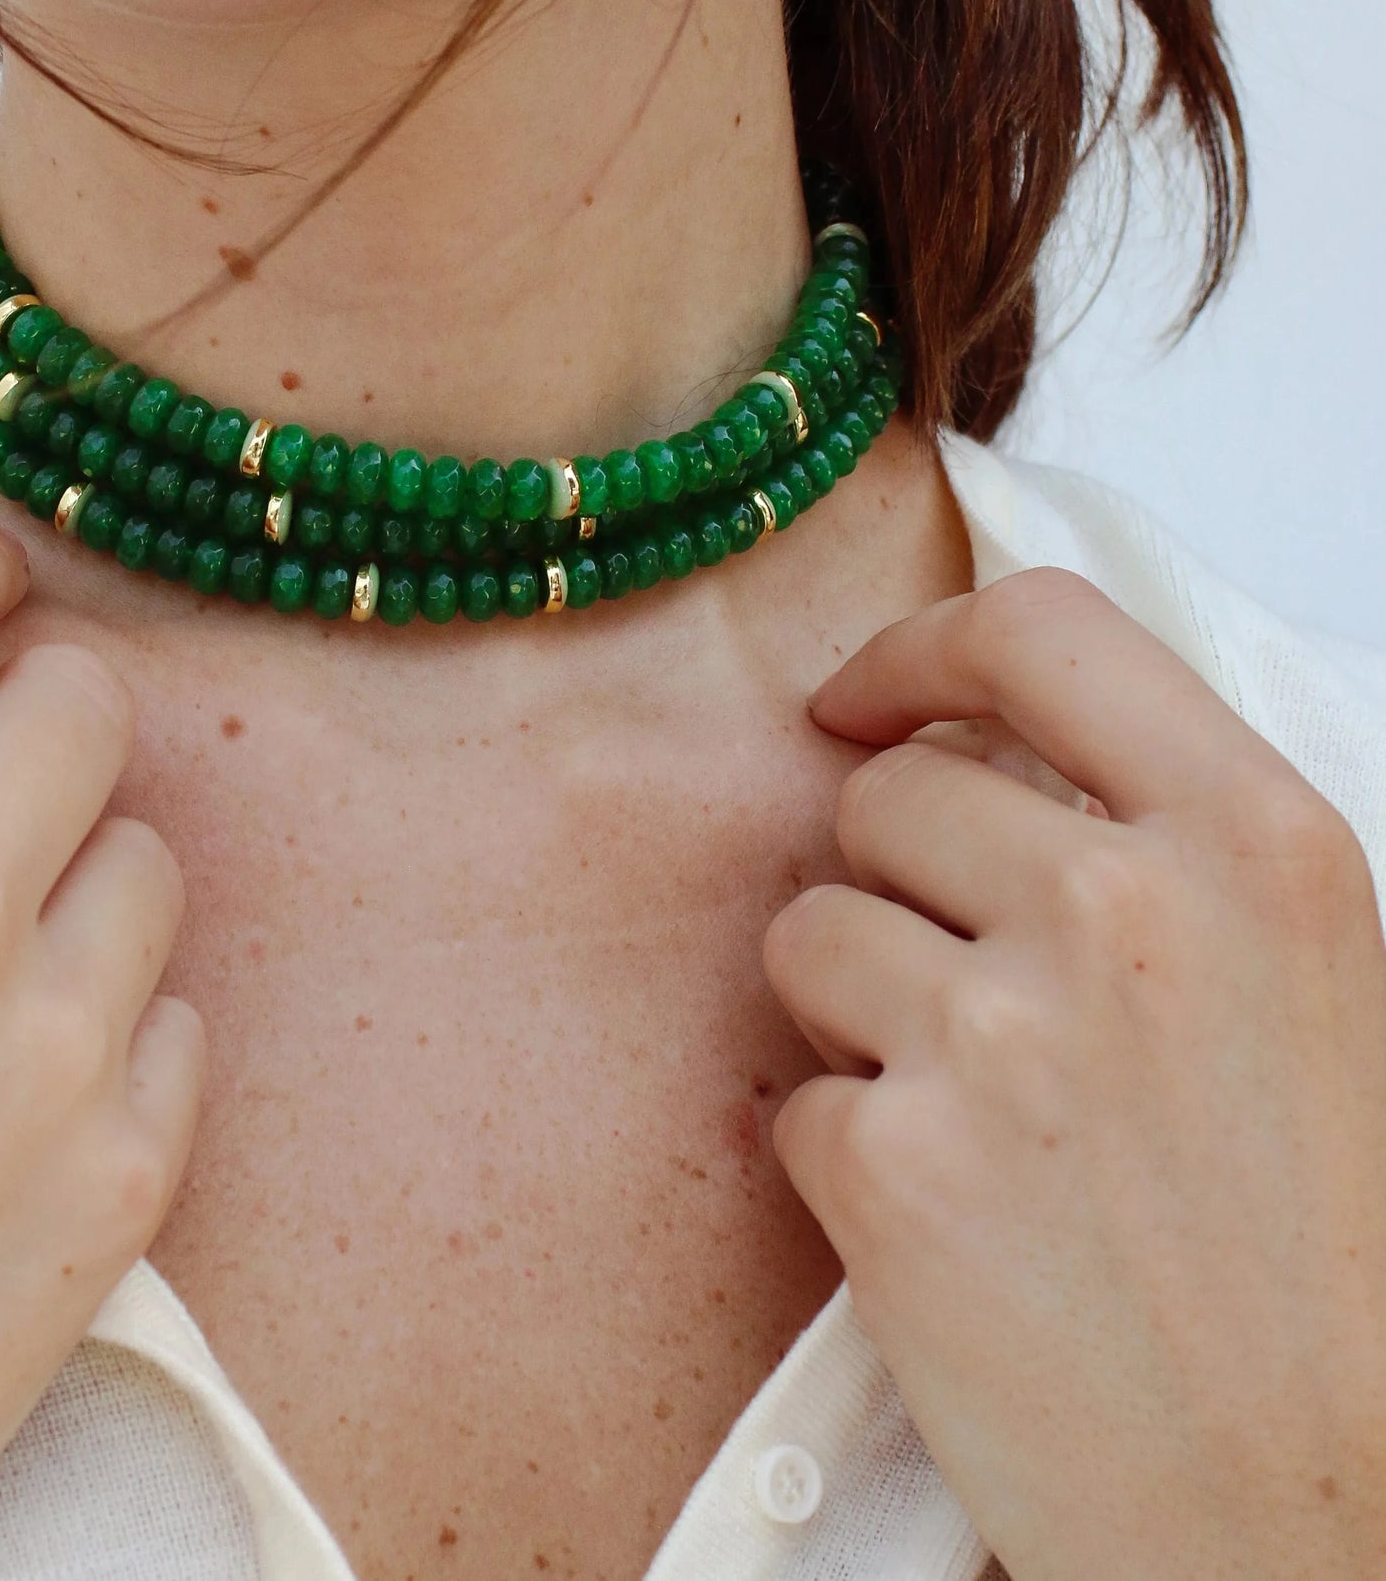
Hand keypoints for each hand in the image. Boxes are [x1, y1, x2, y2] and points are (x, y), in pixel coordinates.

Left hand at [761, 568, 1385, 1580]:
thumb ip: (1179, 844)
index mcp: (1259, 844)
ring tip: (982, 1130)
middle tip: (978, 1007)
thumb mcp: (1323, 986)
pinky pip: (791, 1095)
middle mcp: (1128, 912)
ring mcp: (1001, 1038)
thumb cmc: (1336, 1268)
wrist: (1329, 1524)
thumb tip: (1007, 748)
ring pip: (810, 932)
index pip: (1036, 630)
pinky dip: (844, 1156)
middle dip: (896, 883)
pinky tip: (957, 1232)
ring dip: (858, 1017)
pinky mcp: (897, 1172)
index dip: (920, 650)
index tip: (868, 698)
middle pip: (888, 796)